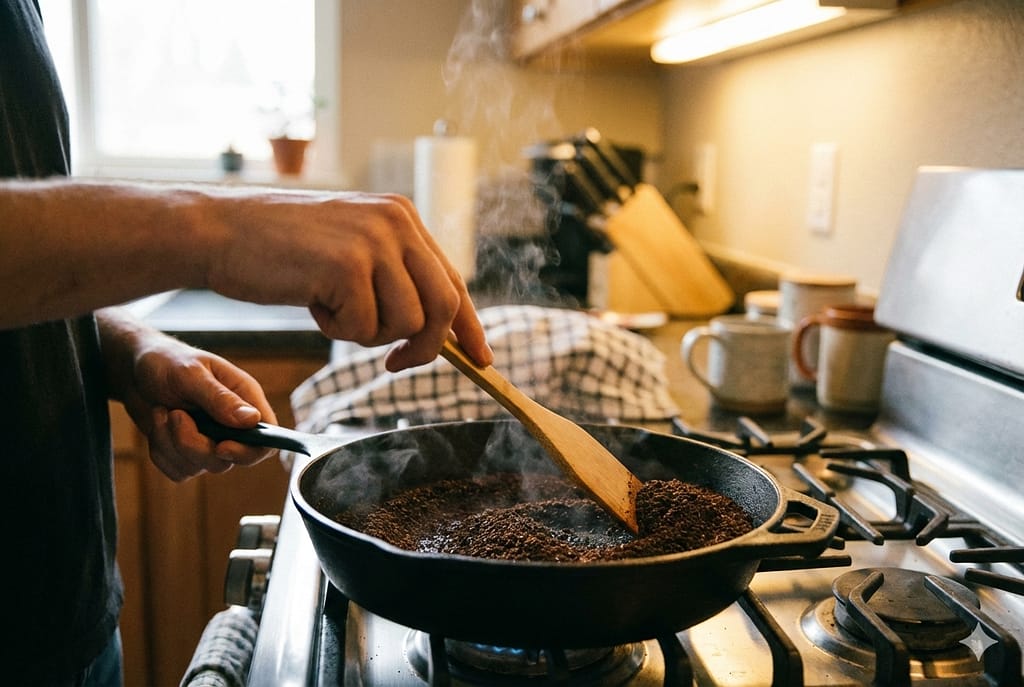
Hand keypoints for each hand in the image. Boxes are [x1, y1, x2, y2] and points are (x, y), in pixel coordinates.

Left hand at [100, 310, 277, 480]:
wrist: (133, 369)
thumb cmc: (166, 361)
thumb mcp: (191, 374)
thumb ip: (220, 398)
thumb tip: (253, 420)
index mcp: (244, 398)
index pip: (265, 437)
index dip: (249, 450)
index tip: (220, 447)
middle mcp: (232, 424)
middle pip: (228, 459)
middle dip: (194, 445)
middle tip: (174, 414)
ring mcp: (209, 441)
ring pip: (200, 466)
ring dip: (171, 443)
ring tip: (161, 412)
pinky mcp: (186, 453)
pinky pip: (178, 471)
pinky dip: (161, 452)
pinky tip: (157, 425)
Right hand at [203, 190, 492, 370]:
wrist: (220, 231)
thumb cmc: (281, 251)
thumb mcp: (351, 251)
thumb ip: (394, 276)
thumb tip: (437, 328)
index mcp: (402, 216)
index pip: (453, 279)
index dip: (469, 326)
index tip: (482, 360)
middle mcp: (396, 221)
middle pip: (443, 306)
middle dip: (425, 347)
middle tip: (395, 363)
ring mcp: (373, 241)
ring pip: (406, 322)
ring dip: (369, 334)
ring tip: (332, 308)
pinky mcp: (346, 265)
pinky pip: (364, 328)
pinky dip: (338, 330)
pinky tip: (312, 302)